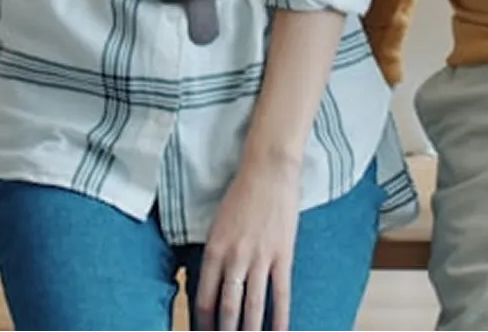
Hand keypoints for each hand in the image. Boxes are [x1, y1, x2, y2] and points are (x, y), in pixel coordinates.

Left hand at [194, 158, 300, 331]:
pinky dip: (280, 319)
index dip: (204, 322)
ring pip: (253, 306)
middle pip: (228, 307)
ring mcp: (260, 258)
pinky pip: (281, 295)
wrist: (267, 171)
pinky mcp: (283, 256)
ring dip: (250, 331)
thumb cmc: (240, 193)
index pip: (204, 296)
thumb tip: (212, 282)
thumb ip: (215, 252)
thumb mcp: (217, 222)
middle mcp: (234, 257)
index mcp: (214, 248)